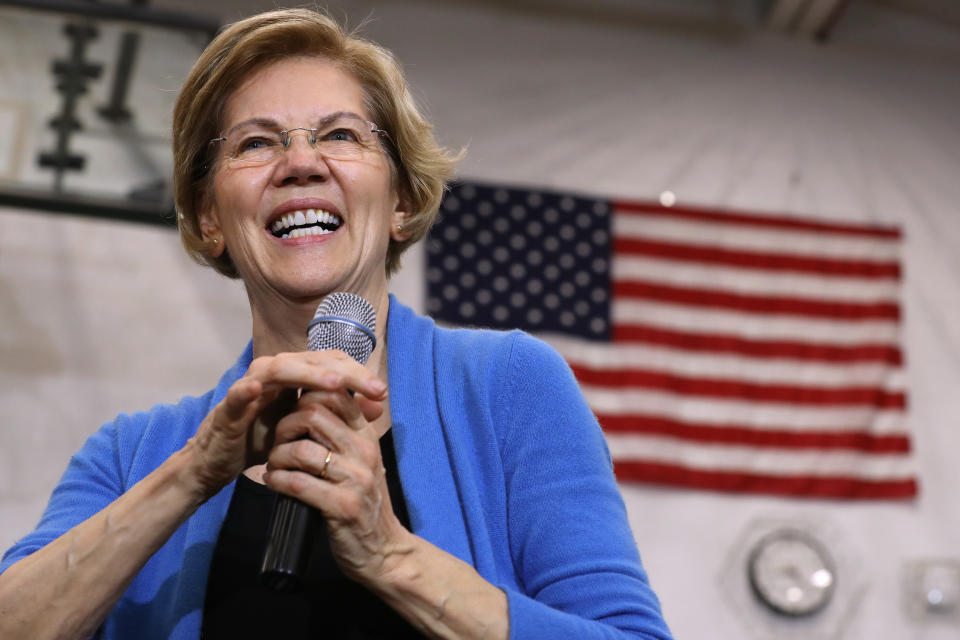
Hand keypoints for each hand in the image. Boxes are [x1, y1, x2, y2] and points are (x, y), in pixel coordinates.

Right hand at [183, 350, 387, 498]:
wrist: (220, 461)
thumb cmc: (264, 438)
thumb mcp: (308, 427)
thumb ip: (339, 413)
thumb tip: (377, 406)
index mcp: (294, 374)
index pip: (331, 363)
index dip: (358, 373)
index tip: (382, 392)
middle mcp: (274, 371)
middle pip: (313, 360)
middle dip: (345, 372)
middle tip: (372, 387)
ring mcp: (250, 384)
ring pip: (280, 368)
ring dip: (308, 373)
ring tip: (336, 383)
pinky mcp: (228, 405)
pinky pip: (238, 392)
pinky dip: (248, 388)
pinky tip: (259, 388)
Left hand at [262, 385, 409, 583]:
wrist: (384, 550)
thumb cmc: (365, 502)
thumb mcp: (361, 461)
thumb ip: (342, 435)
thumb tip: (310, 405)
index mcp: (367, 435)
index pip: (335, 394)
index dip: (304, 398)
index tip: (291, 417)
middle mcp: (364, 451)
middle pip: (312, 414)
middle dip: (285, 426)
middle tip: (277, 443)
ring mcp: (355, 479)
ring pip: (301, 450)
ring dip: (277, 457)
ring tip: (273, 466)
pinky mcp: (342, 506)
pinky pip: (297, 483)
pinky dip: (277, 481)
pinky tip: (273, 482)